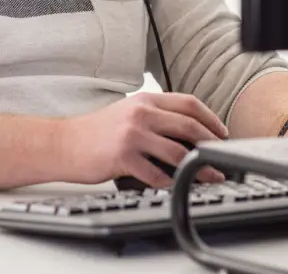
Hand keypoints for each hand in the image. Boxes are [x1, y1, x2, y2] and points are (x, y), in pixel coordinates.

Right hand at [58, 92, 228, 187]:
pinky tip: (177, 186)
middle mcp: (141, 113)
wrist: (64, 143)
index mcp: (146, 100)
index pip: (188, 103)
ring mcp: (132, 134)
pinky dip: (170, 182)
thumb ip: (155, 116)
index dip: (211, 118)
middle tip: (223, 156)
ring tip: (210, 176)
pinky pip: (155, 174)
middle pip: (188, 125)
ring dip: (199, 167)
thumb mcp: (128, 112)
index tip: (222, 133)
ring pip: (177, 151)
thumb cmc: (97, 131)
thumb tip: (189, 131)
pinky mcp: (122, 157)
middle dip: (211, 143)